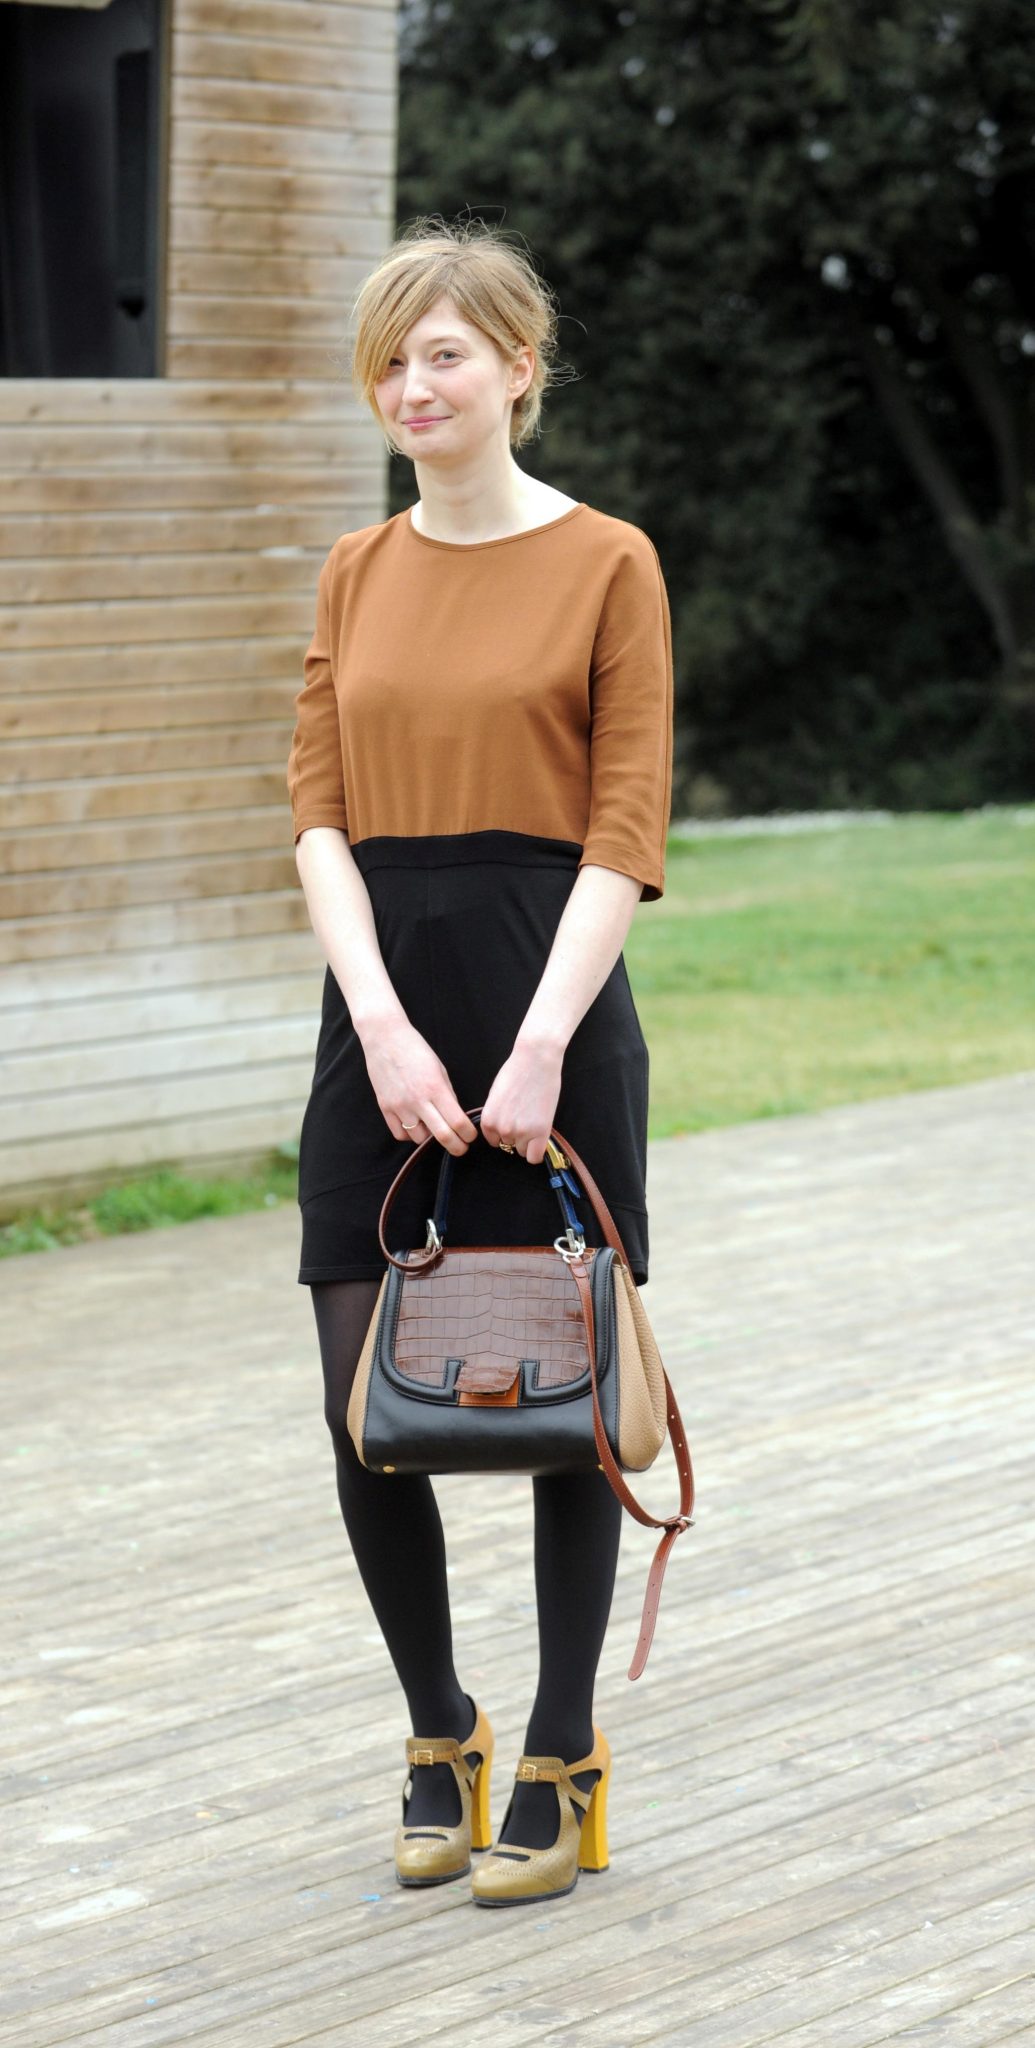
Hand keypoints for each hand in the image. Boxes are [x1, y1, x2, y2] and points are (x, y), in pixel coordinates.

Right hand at [362, 1016, 476, 1155]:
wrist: (385, 1038)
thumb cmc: (416, 1050)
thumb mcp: (439, 1069)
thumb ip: (448, 1094)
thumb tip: (456, 1116)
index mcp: (435, 1088)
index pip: (458, 1122)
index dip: (468, 1134)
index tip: (471, 1136)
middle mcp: (418, 1100)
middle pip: (442, 1136)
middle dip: (456, 1147)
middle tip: (461, 1148)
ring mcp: (400, 1106)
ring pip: (420, 1139)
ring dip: (430, 1138)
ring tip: (433, 1128)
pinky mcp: (385, 1108)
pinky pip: (400, 1134)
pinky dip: (410, 1135)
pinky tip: (415, 1126)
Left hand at [479, 1034, 564, 1167]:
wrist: (535, 1060)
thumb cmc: (516, 1071)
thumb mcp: (496, 1096)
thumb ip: (496, 1116)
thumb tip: (501, 1130)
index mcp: (488, 1120)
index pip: (493, 1141)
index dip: (504, 1134)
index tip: (513, 1123)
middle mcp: (501, 1129)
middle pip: (508, 1146)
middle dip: (516, 1135)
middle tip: (526, 1117)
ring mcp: (520, 1132)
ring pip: (522, 1150)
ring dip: (528, 1140)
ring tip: (534, 1119)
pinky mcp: (539, 1132)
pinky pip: (534, 1157)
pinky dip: (537, 1151)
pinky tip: (540, 1138)